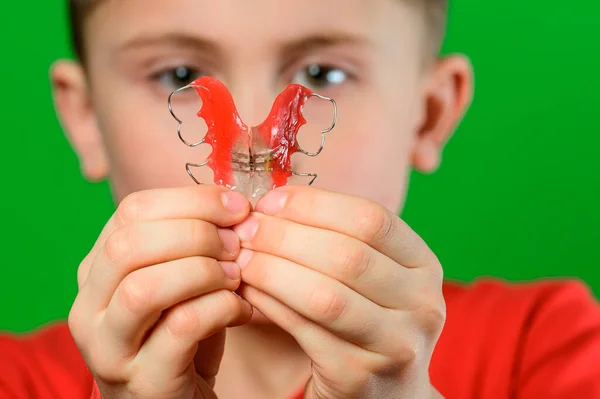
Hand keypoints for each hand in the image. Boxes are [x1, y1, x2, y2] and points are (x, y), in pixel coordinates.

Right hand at [69, 185, 253, 398]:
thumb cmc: (182, 333)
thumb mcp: (179, 280)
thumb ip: (192, 242)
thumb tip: (234, 204)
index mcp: (97, 268)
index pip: (131, 211)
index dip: (190, 201)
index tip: (236, 207)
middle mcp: (89, 306)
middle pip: (129, 245)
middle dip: (195, 233)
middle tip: (236, 243)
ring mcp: (108, 348)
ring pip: (145, 289)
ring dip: (204, 272)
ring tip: (236, 276)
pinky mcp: (142, 380)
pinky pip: (182, 326)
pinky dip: (222, 308)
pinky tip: (243, 310)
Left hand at [234, 186, 444, 398]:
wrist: (387, 394)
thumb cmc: (367, 320)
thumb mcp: (373, 276)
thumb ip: (335, 238)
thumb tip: (272, 204)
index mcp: (424, 265)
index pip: (372, 219)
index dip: (315, 205)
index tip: (270, 202)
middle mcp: (422, 303)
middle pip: (347, 255)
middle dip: (285, 237)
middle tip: (244, 231)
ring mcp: (396, 344)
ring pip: (325, 295)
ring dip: (272, 271)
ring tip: (241, 259)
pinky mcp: (360, 377)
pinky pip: (305, 332)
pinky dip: (270, 306)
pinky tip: (248, 291)